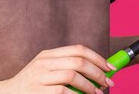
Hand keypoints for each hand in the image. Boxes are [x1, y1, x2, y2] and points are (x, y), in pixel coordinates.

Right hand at [0, 44, 115, 93]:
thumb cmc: (29, 88)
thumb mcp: (44, 73)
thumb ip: (64, 69)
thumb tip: (94, 73)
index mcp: (47, 55)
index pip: (77, 49)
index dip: (97, 58)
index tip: (109, 67)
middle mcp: (44, 62)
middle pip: (78, 60)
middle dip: (98, 72)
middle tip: (108, 82)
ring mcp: (40, 76)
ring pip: (73, 75)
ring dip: (90, 86)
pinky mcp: (38, 91)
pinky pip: (64, 91)